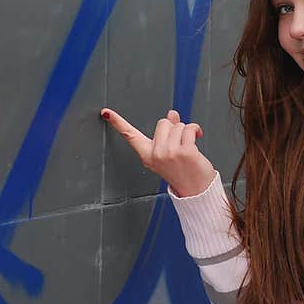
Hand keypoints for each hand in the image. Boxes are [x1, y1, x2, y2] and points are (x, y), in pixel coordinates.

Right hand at [100, 107, 215, 197]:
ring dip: (187, 131)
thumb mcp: (169, 153)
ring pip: (178, 125)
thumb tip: (171, 114)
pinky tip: (197, 138)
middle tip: (180, 144)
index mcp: (148, 155)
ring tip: (189, 145)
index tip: (106, 113)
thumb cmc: (183, 172)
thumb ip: (167, 133)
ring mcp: (170, 153)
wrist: (196, 190)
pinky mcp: (185, 151)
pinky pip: (190, 128)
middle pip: (162, 123)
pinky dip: (196, 130)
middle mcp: (156, 154)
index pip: (130, 136)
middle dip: (174, 129)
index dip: (118, 123)